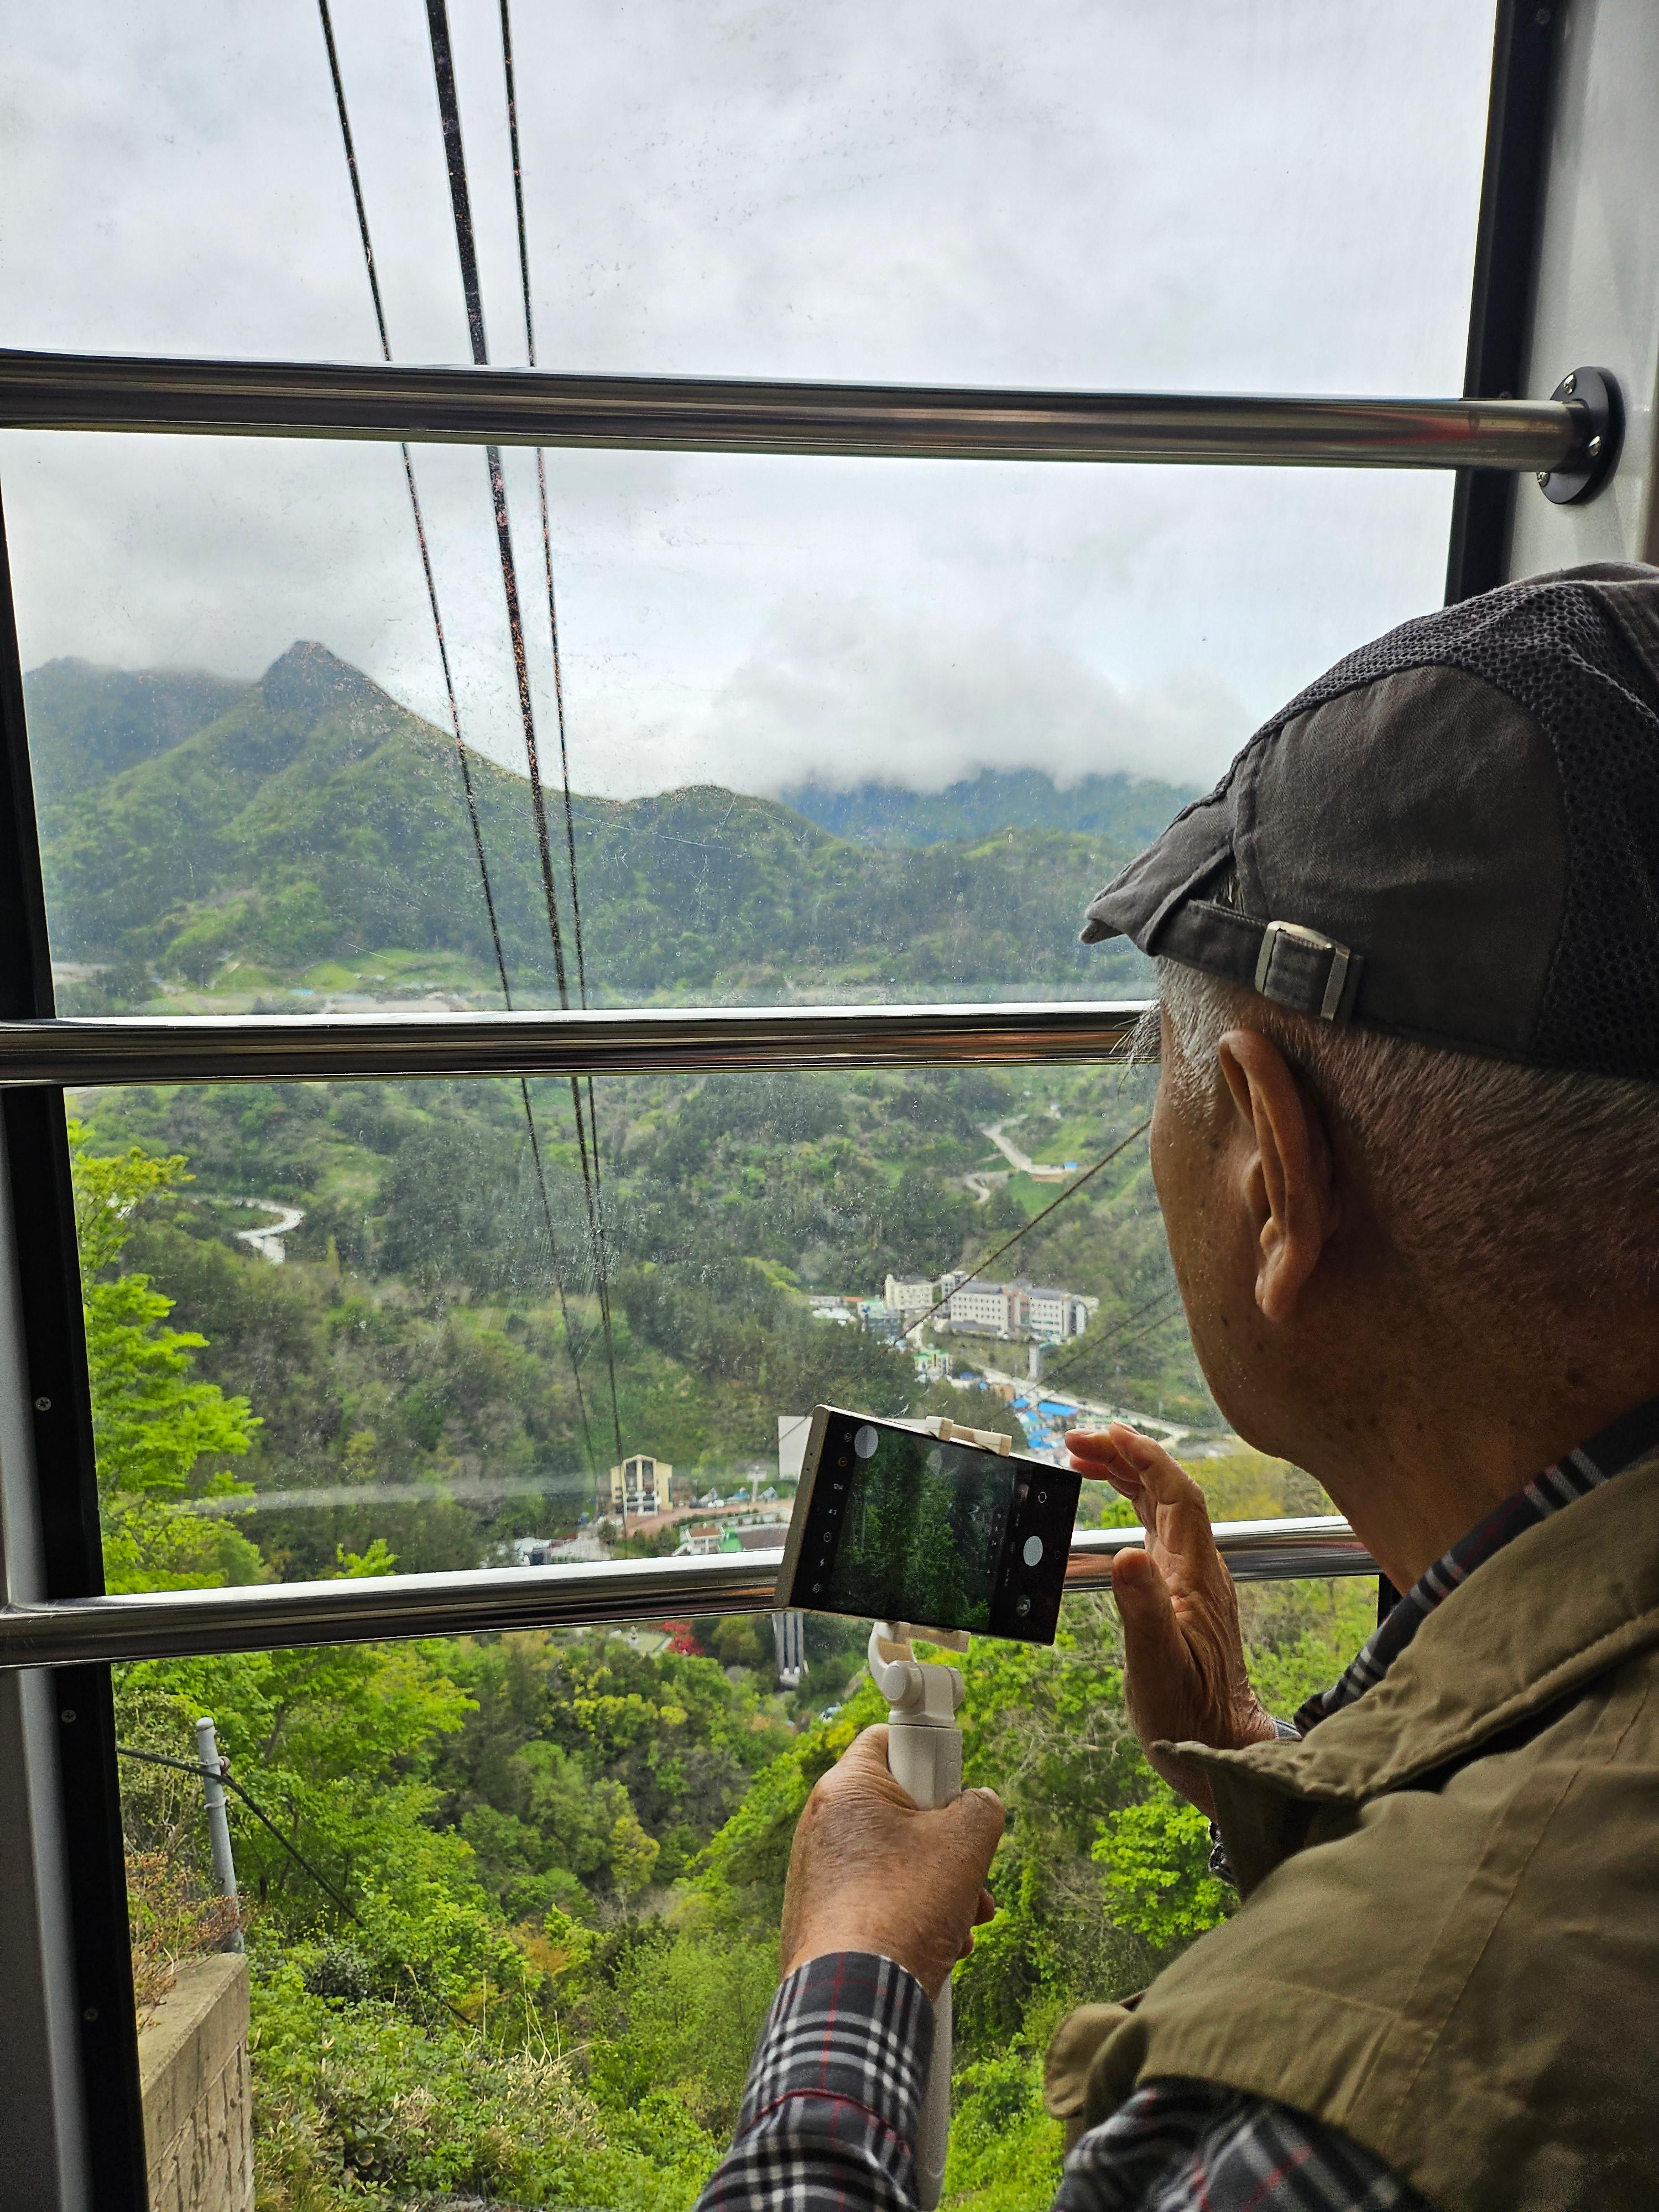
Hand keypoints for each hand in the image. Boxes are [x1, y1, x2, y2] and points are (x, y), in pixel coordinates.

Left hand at [780, 1726, 1003, 1999]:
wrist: (852, 2000)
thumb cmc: (903, 1911)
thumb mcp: (964, 1844)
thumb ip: (980, 1806)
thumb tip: (979, 1804)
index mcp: (846, 1788)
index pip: (891, 1739)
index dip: (932, 1757)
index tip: (954, 1786)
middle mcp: (822, 1824)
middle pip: (902, 1810)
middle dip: (948, 1843)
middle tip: (973, 1870)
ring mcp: (818, 1872)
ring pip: (896, 1860)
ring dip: (940, 1886)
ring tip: (966, 1919)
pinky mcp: (821, 1914)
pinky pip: (877, 1896)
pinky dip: (912, 1914)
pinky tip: (942, 1945)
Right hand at [1067, 1424, 1279, 1815]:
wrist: (1218, 1745)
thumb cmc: (1188, 1713)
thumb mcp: (1157, 1664)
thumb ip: (1143, 1608)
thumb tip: (1125, 1556)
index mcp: (1196, 1574)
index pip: (1177, 1495)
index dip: (1145, 1458)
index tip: (1109, 1434)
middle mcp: (1199, 1569)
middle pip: (1167, 1492)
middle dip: (1126, 1458)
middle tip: (1077, 1444)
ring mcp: (1192, 1579)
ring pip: (1162, 1509)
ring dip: (1127, 1478)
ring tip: (1085, 1462)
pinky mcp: (1183, 1593)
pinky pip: (1158, 1531)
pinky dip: (1133, 1507)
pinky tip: (1114, 1507)